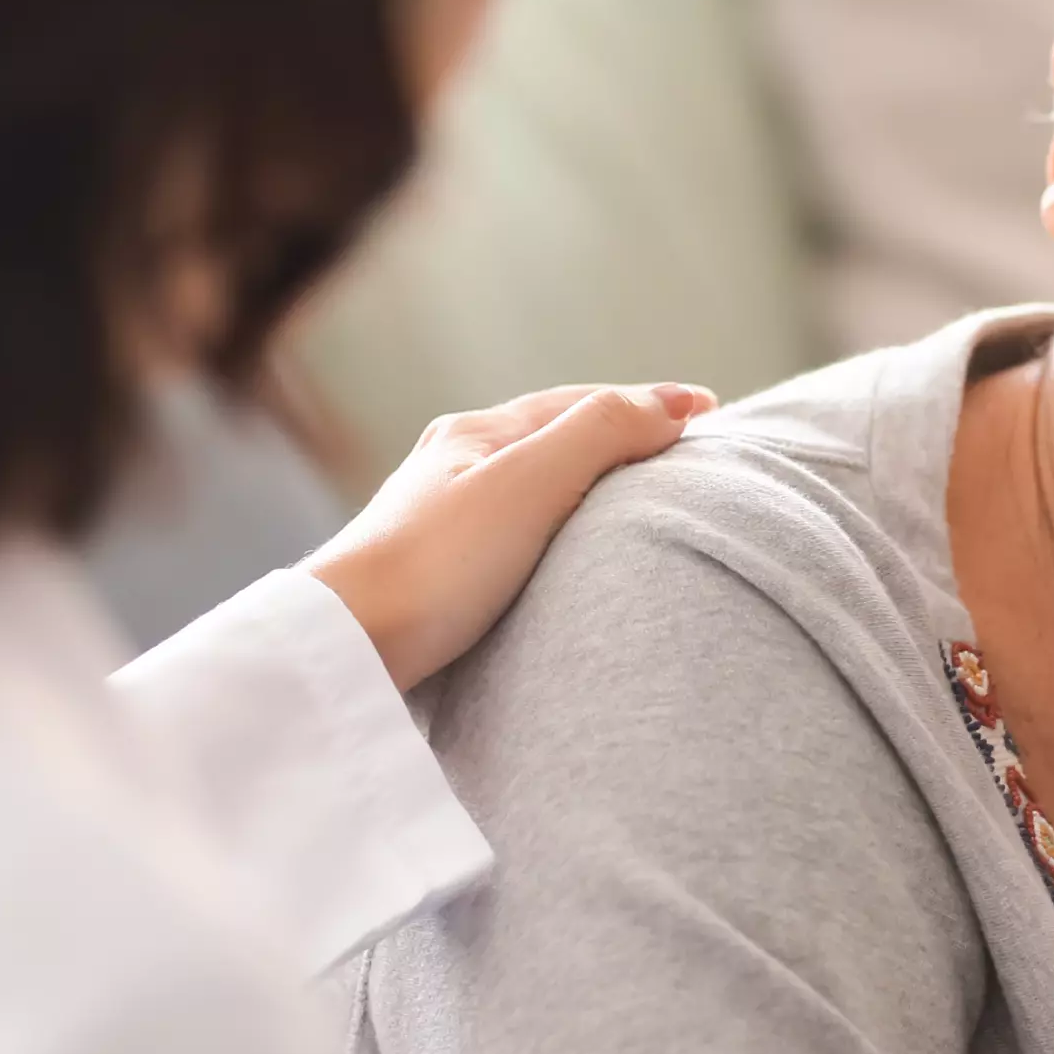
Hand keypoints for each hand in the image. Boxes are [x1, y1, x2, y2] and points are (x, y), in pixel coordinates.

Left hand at [305, 383, 713, 690]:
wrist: (344, 651)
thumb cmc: (435, 566)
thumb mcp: (530, 484)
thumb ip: (601, 434)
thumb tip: (670, 407)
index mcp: (473, 433)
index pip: (580, 403)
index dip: (647, 403)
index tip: (709, 412)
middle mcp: (450, 468)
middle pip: (552, 438)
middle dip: (617, 435)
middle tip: (679, 450)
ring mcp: (435, 522)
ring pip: (529, 486)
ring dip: (585, 483)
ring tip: (632, 500)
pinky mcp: (429, 578)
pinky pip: (511, 532)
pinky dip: (555, 527)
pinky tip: (563, 558)